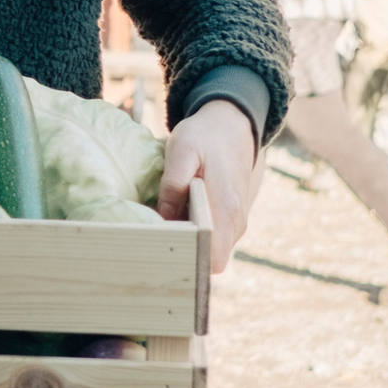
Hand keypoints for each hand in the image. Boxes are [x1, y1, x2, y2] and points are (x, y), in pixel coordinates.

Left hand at [156, 99, 256, 272]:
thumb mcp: (181, 152)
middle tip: (152, 240)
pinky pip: (212, 237)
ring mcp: (236, 222)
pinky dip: (194, 233)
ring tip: (159, 227)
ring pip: (211, 249)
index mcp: (226, 210)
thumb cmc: (204, 137)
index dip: (189, 260)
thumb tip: (164, 219)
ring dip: (188, 243)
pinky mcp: (230, 218)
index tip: (162, 250)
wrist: (232, 127)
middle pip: (210, 259)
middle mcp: (236, 223)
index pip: (213, 259)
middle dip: (184, 255)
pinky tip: (173, 218)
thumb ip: (173, 185)